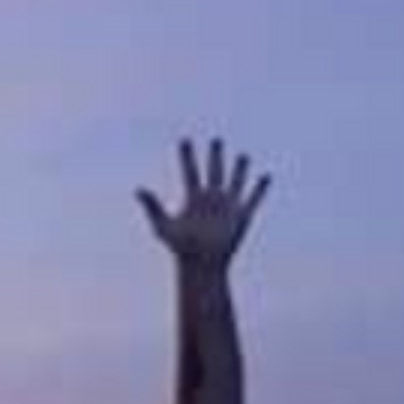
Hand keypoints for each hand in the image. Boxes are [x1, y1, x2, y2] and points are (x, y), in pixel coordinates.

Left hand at [135, 138, 270, 272]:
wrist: (202, 264)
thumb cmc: (180, 248)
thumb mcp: (163, 225)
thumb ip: (152, 206)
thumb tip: (138, 189)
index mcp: (193, 198)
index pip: (190, 171)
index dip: (187, 156)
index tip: (184, 140)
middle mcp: (211, 198)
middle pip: (214, 171)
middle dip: (215, 156)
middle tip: (216, 140)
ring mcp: (228, 205)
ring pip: (235, 181)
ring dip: (240, 168)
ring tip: (242, 156)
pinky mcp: (242, 215)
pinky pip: (254, 198)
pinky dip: (260, 187)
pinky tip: (265, 176)